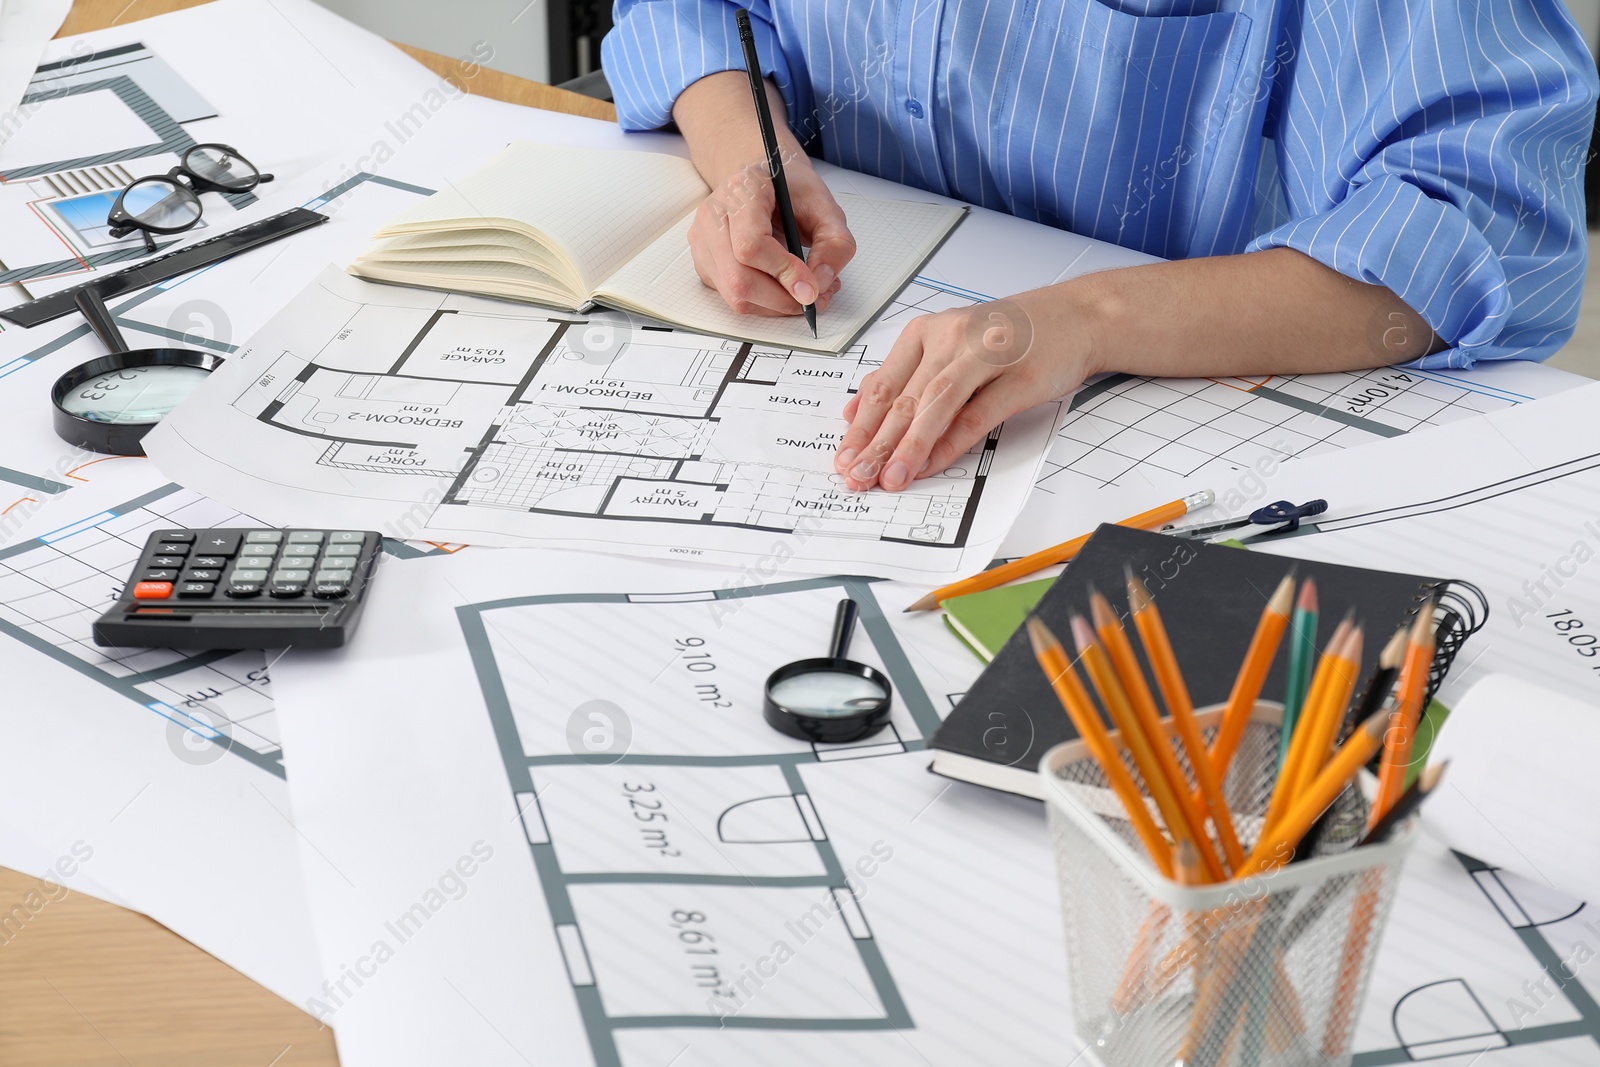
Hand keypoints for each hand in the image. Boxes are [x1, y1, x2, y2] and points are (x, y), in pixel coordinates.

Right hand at [688, 158, 854, 316]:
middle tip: (815, 297)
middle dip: (783, 299)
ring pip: (735, 296)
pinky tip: (784, 288)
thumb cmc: (790, 190)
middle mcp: (713, 217)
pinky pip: (734, 298)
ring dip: (776, 305)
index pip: (751, 245)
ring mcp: (703, 242)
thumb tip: (821, 283)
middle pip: (739, 279)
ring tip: (805, 291)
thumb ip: (835, 243)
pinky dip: (765, 303)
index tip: (812, 287)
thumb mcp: (825, 206)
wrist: (764, 180)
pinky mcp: (704, 264)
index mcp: (741, 191)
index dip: (783, 272)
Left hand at [833, 295, 1094, 491]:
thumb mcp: (949, 348)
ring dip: (908, 447)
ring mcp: (985, 356)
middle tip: (857, 477)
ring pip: (933, 406)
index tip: (843, 459)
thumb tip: (856, 412)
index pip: (882, 385)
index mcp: (926, 331)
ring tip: (889, 478)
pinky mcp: (1018, 377)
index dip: (860, 427)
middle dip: (875, 445)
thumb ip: (906, 377)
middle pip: (903, 399)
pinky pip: (976, 415)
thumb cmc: (1010, 337)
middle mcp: (951, 339)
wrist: (1077, 317)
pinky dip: (950, 443)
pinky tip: (930, 465)